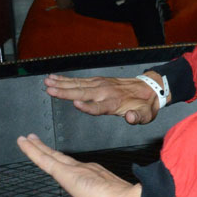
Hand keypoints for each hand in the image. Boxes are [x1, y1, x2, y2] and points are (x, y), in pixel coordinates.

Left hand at [17, 133, 149, 196]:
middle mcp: (85, 169)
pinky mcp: (65, 172)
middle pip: (60, 157)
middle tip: (36, 140)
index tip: (56, 155)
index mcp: (95, 177)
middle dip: (48, 149)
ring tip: (26, 138)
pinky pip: (44, 159)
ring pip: (50, 155)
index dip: (63, 160)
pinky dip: (32, 150)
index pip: (74, 166)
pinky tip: (23, 143)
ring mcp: (75, 169)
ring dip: (36, 146)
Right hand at [44, 73, 161, 123]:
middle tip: (50, 90)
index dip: (88, 106)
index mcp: (114, 103)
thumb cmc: (144, 105)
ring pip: (78, 84)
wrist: (149, 88)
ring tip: (47, 83)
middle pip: (83, 93)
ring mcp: (100, 84)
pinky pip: (79, 80)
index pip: (99, 107)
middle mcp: (105, 92)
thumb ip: (137, 117)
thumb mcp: (146, 115)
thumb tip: (129, 117)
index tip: (76, 104)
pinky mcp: (98, 81)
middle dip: (65, 92)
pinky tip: (54, 78)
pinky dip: (66, 79)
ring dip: (61, 83)